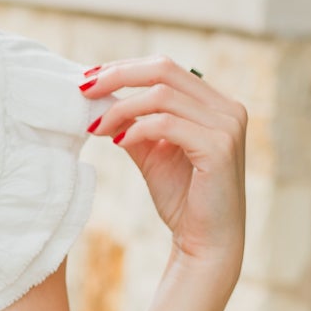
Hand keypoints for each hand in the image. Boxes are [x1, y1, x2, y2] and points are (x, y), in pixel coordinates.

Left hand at [79, 56, 245, 276]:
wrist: (205, 242)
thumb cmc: (182, 198)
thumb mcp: (152, 153)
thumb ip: (134, 124)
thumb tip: (99, 100)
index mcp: (214, 104)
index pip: (165, 68)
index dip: (124, 68)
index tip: (88, 79)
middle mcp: (227, 108)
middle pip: (164, 69)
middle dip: (117, 75)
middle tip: (83, 89)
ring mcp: (227, 126)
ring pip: (161, 95)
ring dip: (120, 108)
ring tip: (96, 127)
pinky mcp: (219, 147)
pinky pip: (166, 124)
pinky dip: (137, 129)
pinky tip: (118, 142)